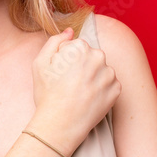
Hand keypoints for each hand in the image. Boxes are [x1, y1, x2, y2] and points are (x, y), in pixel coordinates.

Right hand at [29, 26, 120, 155]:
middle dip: (83, 66)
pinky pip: (110, 84)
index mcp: (81, 48)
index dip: (67, 59)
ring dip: (93, 77)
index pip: (77, 47)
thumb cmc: (48, 94)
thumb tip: (70, 32)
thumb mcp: (40, 63)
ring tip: (79, 92)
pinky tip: (89, 98)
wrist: (61, 124)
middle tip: (69, 84)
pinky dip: (101, 90)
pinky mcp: (116, 90)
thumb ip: (54, 41)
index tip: (62, 73)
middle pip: (91, 57)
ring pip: (101, 70)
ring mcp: (109, 74)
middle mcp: (99, 57)